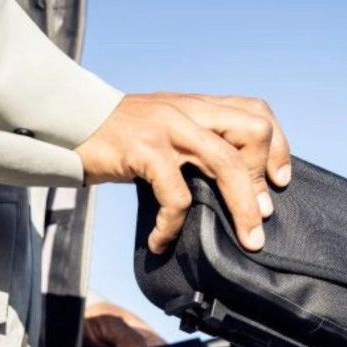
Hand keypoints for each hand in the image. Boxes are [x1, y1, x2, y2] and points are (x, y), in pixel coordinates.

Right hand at [74, 92, 291, 253]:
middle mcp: (190, 110)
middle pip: (252, 133)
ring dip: (242, 208)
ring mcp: (168, 127)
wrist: (66, 124)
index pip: (256, 112)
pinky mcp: (143, 149)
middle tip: (261, 216)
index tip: (280, 181)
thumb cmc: (120, 138)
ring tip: (246, 239)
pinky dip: (173, 225)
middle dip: (263, 179)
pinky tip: (161, 241)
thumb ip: (200, 146)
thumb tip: (240, 189)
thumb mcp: (167, 130)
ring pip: (226, 163)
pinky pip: (176, 195)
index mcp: (200, 106)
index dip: (277, 147)